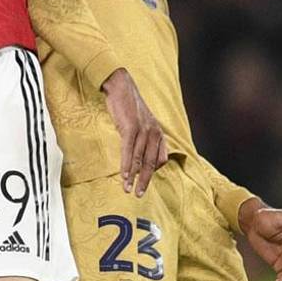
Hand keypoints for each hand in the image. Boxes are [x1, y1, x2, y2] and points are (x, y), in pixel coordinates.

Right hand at [102, 68, 167, 196]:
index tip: (144, 183)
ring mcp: (143, 130)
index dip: (153, 172)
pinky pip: (129, 151)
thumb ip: (144, 140)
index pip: (161, 159)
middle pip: (151, 163)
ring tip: (128, 189)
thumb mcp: (141, 123)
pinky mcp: (131, 127)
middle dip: (145, 181)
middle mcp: (154, 132)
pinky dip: (127, 165)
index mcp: (158, 132)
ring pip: (139, 159)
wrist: (120, 86)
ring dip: (134, 177)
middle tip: (139, 194)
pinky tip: (124, 175)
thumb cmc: (128, 106)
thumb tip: (139, 159)